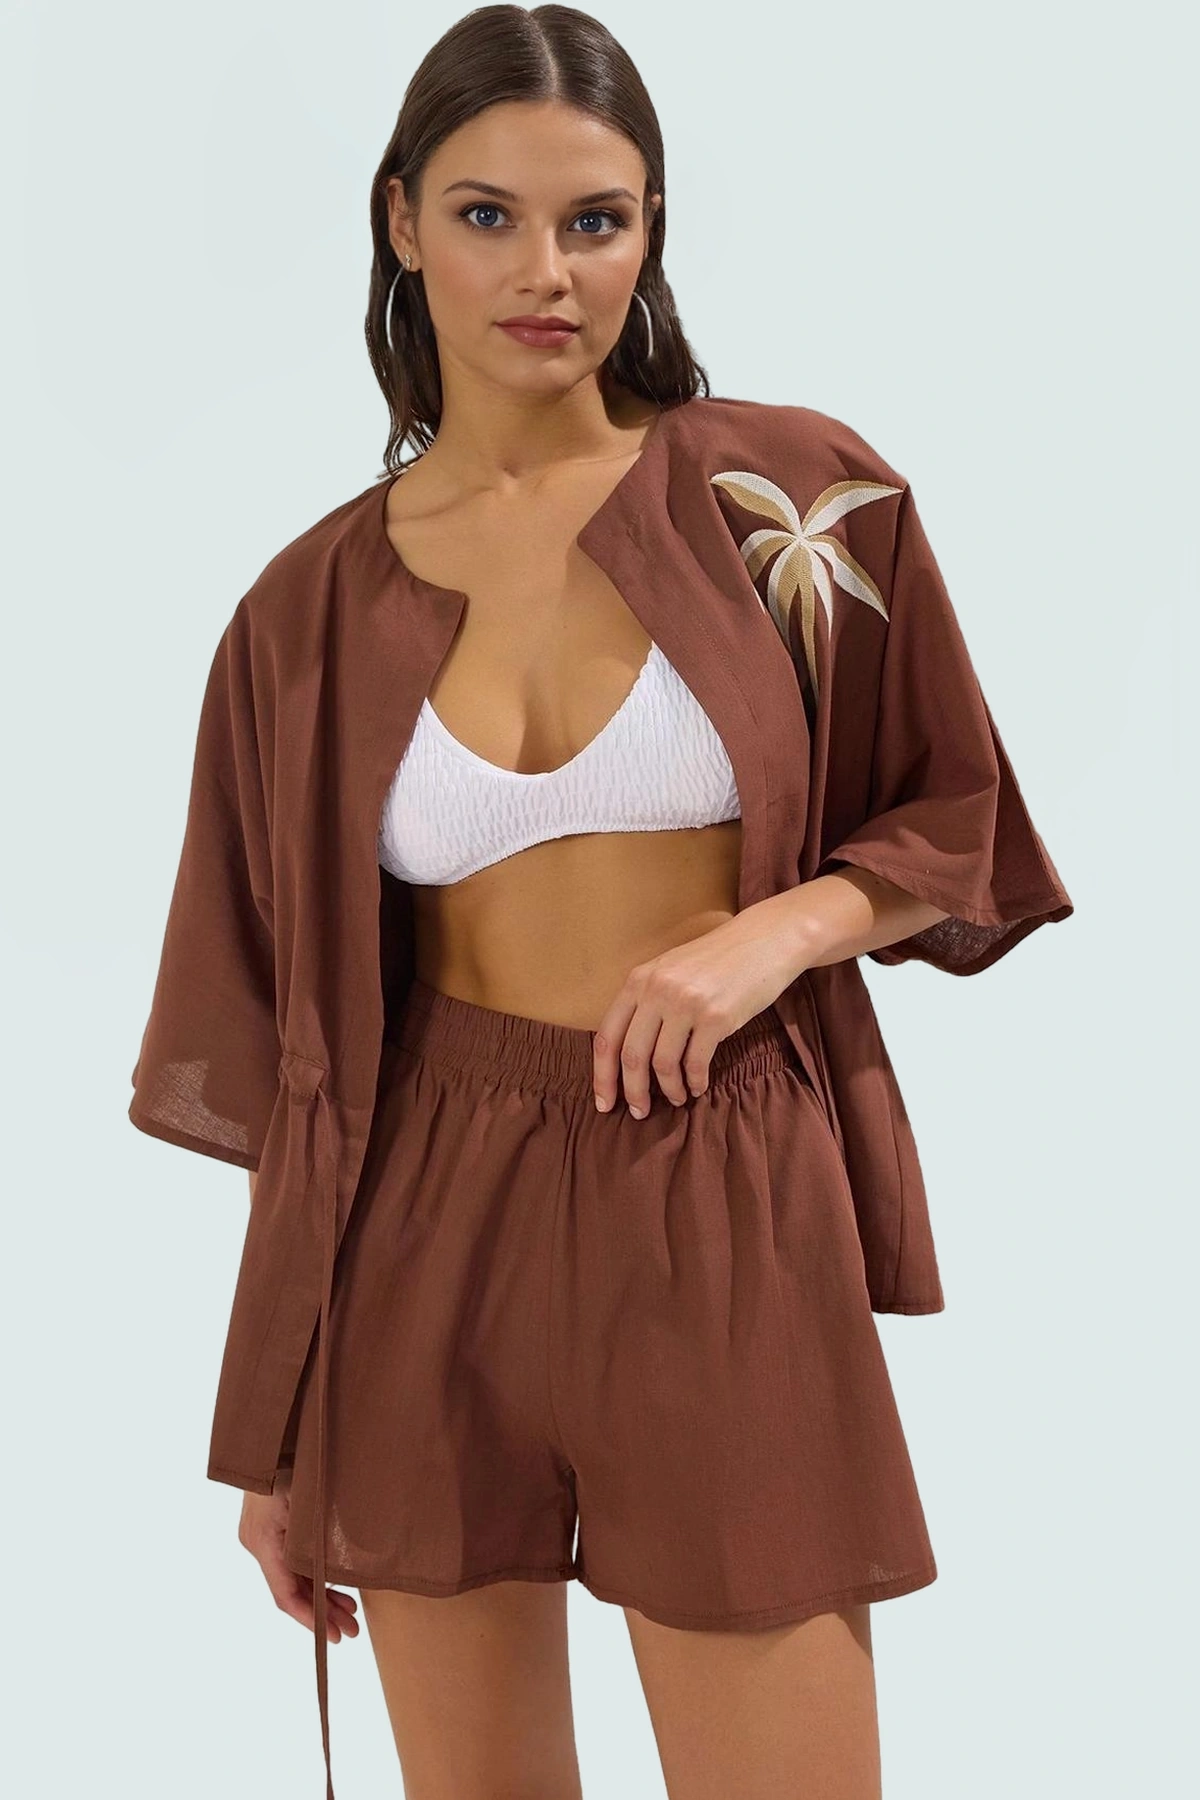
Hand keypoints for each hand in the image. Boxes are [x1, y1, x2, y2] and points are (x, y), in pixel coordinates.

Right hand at [238, 1467, 359, 1643]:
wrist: (270, 1429)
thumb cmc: (293, 1459)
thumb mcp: (311, 1498)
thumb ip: (320, 1536)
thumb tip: (341, 1572)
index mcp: (265, 1541)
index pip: (285, 1595)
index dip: (311, 1619)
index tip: (333, 1637)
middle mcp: (257, 1542)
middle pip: (290, 1589)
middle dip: (322, 1612)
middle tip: (351, 1631)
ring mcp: (260, 1535)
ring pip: (290, 1576)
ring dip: (319, 1595)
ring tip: (350, 1612)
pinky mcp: (267, 1526)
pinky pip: (288, 1560)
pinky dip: (311, 1575)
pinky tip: (334, 1584)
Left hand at [591, 900, 802, 1117]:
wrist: (764, 940)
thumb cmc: (716, 960)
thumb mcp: (669, 970)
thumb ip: (645, 1001)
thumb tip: (626, 1054)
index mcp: (639, 980)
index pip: (607, 1037)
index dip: (602, 1076)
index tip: (603, 1102)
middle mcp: (657, 991)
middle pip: (631, 1056)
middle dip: (632, 1092)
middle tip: (638, 1113)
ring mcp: (686, 1003)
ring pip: (663, 1064)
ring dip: (668, 1089)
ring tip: (676, 1098)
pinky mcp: (716, 1017)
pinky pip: (696, 1063)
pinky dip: (694, 1082)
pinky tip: (697, 1087)